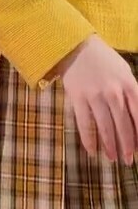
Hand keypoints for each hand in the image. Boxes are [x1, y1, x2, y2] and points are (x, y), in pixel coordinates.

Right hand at [53, 35, 137, 163]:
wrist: (77, 48)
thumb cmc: (104, 62)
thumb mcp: (125, 73)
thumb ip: (132, 93)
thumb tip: (137, 118)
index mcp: (128, 84)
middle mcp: (113, 92)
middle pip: (123, 124)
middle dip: (127, 145)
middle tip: (129, 160)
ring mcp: (95, 95)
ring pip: (105, 126)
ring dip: (110, 145)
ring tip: (113, 159)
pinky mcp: (78, 98)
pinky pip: (84, 123)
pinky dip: (89, 139)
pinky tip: (92, 152)